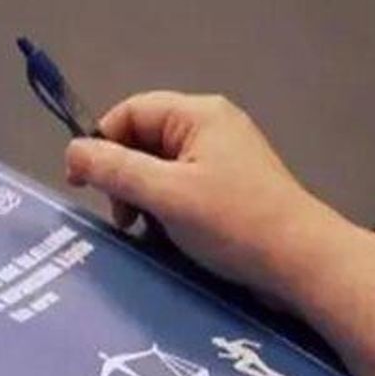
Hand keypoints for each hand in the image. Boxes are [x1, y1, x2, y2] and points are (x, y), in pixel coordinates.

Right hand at [64, 91, 348, 298]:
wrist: (302, 264)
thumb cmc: (234, 223)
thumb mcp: (166, 195)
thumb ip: (115, 170)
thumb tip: (72, 152)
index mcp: (198, 115)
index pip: (131, 111)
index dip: (100, 142)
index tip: (80, 183)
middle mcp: (211, 128)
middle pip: (144, 139)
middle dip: (122, 177)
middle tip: (120, 218)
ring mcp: (224, 159)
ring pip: (160, 168)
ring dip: (141, 198)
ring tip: (142, 231)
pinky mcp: (230, 189)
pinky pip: (181, 189)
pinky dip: (164, 210)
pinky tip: (165, 236)